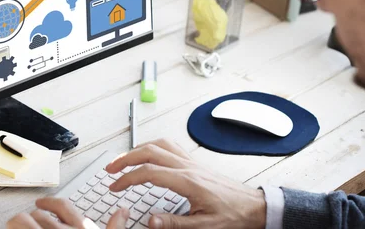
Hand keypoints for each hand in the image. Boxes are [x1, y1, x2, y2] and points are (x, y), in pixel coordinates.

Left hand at [6, 197, 129, 228]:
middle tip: (31, 223)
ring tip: (19, 227)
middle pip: (39, 214)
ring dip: (19, 224)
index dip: (49, 203)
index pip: (63, 206)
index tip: (41, 203)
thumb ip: (115, 227)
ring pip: (21, 220)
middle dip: (33, 218)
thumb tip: (123, 211)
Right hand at [105, 139, 266, 228]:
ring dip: (138, 149)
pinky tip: (149, 152)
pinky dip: (153, 146)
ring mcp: (191, 162)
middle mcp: (188, 167)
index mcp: (187, 181)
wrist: (254, 206)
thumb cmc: (233, 215)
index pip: (149, 172)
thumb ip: (175, 223)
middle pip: (149, 151)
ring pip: (159, 144)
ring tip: (124, 159)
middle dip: (126, 158)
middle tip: (110, 168)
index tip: (115, 186)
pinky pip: (170, 146)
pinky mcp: (195, 163)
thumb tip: (150, 221)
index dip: (127, 178)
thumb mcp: (204, 226)